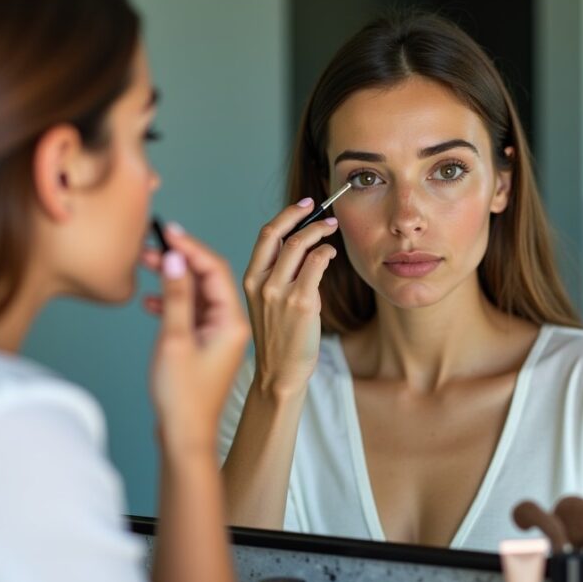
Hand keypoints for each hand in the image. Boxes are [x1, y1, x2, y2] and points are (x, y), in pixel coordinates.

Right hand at [142, 223, 249, 456]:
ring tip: (146, 264)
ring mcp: (217, 335)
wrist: (185, 437)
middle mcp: (229, 325)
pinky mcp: (204, 345)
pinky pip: (190, 313)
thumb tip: (176, 259)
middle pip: (207, 278)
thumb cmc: (182, 397)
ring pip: (197, 294)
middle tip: (151, 245)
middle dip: (180, 259)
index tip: (167, 231)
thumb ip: (176, 296)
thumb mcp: (174, 340)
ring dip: (174, 279)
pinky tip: (150, 302)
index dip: (191, 247)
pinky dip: (171, 302)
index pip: (215, 270)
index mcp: (231, 322)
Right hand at [242, 198, 339, 394]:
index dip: (286, 216)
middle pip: (281, 234)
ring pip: (300, 245)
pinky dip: (326, 253)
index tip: (304, 207)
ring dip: (320, 233)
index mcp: (250, 280)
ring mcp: (280, 292)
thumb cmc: (279, 339)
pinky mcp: (301, 303)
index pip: (265, 236)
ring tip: (332, 232)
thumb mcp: (268, 303)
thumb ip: (281, 275)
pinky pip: (317, 264)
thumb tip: (303, 246)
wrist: (280, 374)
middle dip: (303, 217)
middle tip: (323, 213)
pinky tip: (331, 255)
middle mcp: (261, 283)